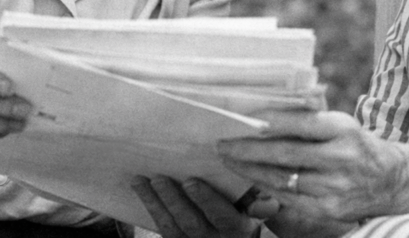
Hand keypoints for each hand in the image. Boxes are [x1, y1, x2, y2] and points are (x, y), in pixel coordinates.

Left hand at [132, 175, 262, 237]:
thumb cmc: (247, 222)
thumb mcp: (258, 215)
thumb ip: (261, 203)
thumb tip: (267, 198)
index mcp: (240, 230)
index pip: (222, 216)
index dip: (206, 200)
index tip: (191, 181)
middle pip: (191, 223)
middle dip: (174, 200)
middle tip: (159, 178)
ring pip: (171, 228)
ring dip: (154, 203)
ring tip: (141, 180)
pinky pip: (162, 230)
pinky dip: (150, 209)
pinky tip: (140, 189)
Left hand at [217, 110, 408, 224]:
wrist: (393, 181)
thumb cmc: (357, 145)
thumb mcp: (342, 123)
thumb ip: (311, 116)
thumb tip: (269, 105)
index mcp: (344, 129)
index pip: (302, 123)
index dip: (271, 121)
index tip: (244, 118)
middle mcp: (341, 158)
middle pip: (286, 153)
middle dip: (249, 148)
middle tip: (222, 142)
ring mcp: (335, 186)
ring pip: (283, 177)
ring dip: (250, 169)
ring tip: (228, 160)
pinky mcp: (329, 209)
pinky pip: (289, 197)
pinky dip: (265, 186)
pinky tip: (249, 177)